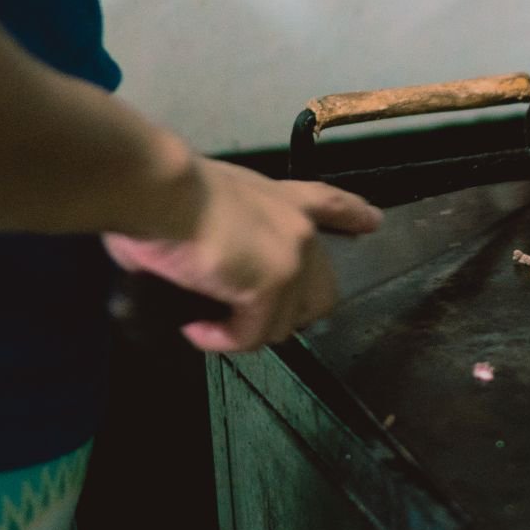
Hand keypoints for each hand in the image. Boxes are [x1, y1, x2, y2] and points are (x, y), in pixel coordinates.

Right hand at [103, 159, 381, 351]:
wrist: (158, 188)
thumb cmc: (162, 193)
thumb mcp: (200, 207)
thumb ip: (216, 237)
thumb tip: (190, 266)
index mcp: (281, 199)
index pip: (329, 203)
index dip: (351, 214)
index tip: (372, 221)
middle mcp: (298, 227)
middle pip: (321, 291)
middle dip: (285, 315)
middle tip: (242, 320)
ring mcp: (293, 258)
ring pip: (282, 323)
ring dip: (242, 332)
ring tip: (204, 326)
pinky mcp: (274, 286)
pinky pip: (252, 334)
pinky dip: (222, 340)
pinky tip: (197, 332)